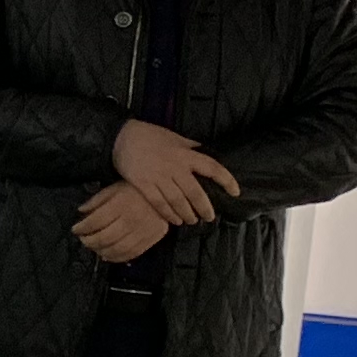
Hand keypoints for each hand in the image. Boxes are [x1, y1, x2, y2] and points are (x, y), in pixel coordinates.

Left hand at [74, 181, 173, 259]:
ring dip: (100, 251)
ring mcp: (141, 232)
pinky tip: (107, 255)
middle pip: (104, 237)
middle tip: (83, 240)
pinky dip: (116, 258)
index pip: (96, 221)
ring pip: (116, 249)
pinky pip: (130, 254)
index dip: (82, 228)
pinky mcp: (150, 240)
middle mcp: (130, 220)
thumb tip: (81, 211)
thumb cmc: (136, 191)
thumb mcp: (114, 188)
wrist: (165, 196)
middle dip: (89, 241)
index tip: (75, 229)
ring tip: (93, 247)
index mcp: (120, 205)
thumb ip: (97, 200)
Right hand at [110, 117, 240, 224]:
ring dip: (187, 214)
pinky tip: (174, 220)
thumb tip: (206, 152)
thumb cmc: (150, 136)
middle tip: (209, 217)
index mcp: (186, 154)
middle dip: (204, 208)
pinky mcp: (143, 184)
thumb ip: (191, 147)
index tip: (235, 192)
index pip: (212, 168)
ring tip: (191, 220)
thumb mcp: (175, 137)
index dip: (226, 181)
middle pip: (195, 192)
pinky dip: (168, 214)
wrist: (122, 137)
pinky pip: (159, 204)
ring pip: (178, 201)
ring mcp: (158, 177)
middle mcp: (175, 167)